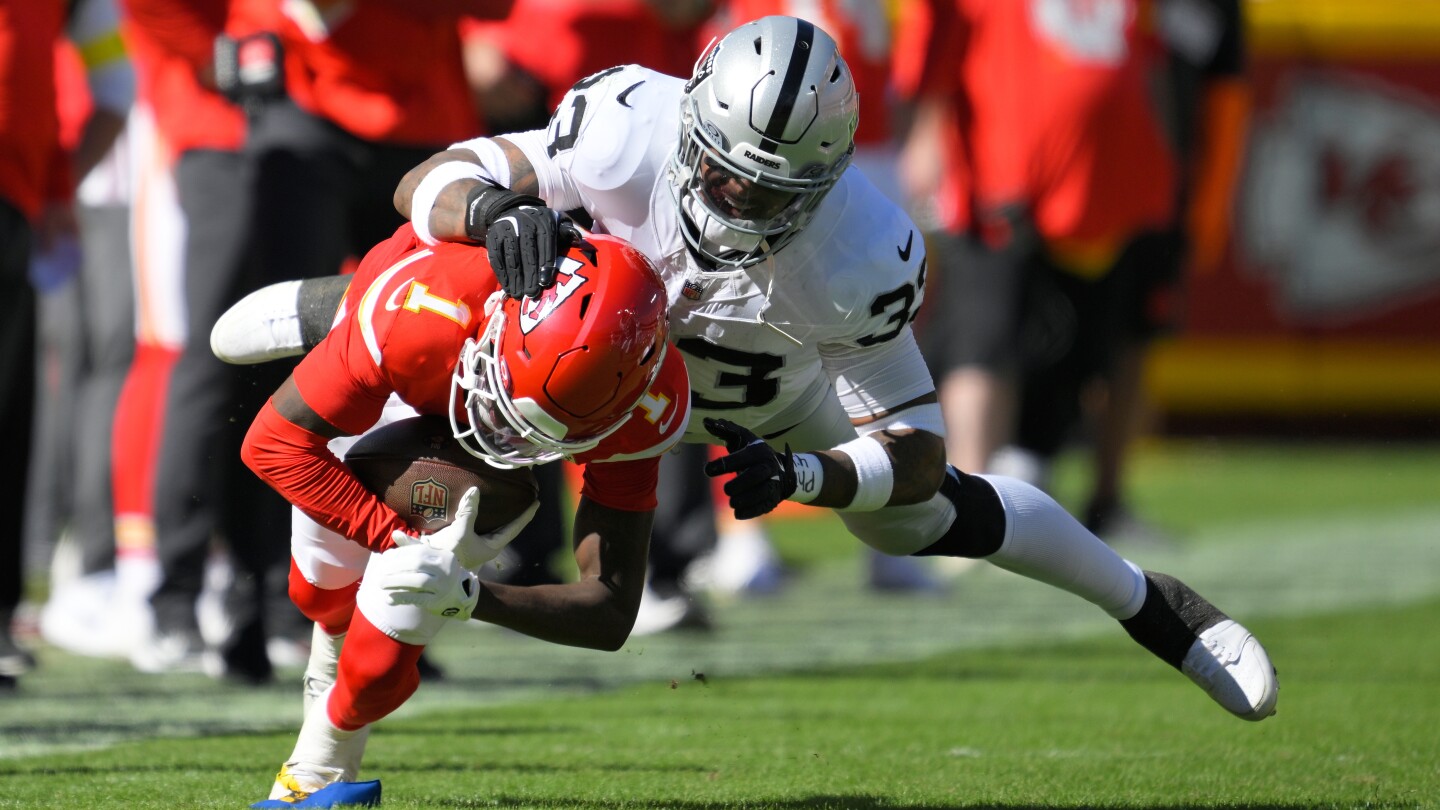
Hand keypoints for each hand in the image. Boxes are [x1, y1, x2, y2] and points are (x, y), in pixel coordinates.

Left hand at [372, 543, 479, 619]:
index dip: (400, 554)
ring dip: (396, 582)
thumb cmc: (439, 571)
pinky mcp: (437, 601)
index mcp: (443, 555)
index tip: (385, 558)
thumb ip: (412, 546)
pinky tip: (389, 599)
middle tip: (380, 572)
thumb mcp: (430, 556)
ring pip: (418, 582)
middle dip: (396, 567)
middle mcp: (445, 569)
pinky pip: (418, 599)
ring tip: (381, 584)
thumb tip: (394, 533)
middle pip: (417, 565)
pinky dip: (402, 598)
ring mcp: (443, 586)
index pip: (418, 551)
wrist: (459, 593)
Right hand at [391, 486, 535, 569]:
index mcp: (493, 546)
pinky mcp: (463, 541)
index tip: (537, 503)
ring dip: (494, 513)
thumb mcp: (461, 531)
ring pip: (489, 526)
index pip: (515, 527)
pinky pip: (475, 525)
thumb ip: (469, 510)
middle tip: (520, 497)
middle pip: (504, 526)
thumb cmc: (451, 554)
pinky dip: (478, 515)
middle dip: (512, 513)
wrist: (430, 569)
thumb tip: (474, 490)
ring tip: (500, 499)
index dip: (526, 515)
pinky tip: (476, 505)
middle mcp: (487, 546)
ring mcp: (475, 544)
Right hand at [486, 206, 577, 298]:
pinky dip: (502, 275)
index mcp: (543, 222)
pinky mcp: (493, 238)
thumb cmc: (539, 223)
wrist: (510, 210)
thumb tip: (577, 239)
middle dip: (530, 275)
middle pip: (527, 253)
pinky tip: (508, 287)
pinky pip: (497, 258)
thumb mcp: (556, 221)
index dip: (545, 264)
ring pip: (511, 257)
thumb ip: (567, 231)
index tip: (545, 282)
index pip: (545, 244)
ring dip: (515, 278)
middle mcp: (524, 224)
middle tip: (532, 294)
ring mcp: (506, 231)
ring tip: (519, 295)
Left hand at [702, 417, 796, 519]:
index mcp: (759, 451)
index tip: (707, 470)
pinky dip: (751, 511)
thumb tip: (706, 422)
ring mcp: (773, 483)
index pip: (743, 457)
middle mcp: (768, 466)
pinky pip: (764, 506)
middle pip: (757, 475)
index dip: (725, 463)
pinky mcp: (773, 499)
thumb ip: (725, 430)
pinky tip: (738, 513)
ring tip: (732, 502)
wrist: (780, 470)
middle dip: (740, 483)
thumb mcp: (742, 439)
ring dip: (746, 499)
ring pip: (763, 492)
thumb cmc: (753, 453)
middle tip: (725, 489)